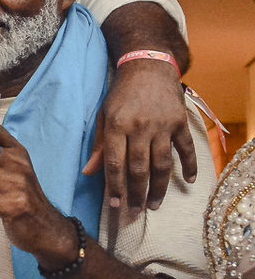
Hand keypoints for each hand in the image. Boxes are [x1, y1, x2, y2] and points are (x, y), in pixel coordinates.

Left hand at [82, 58, 195, 210]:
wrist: (148, 67)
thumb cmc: (121, 94)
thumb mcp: (103, 116)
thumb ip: (99, 146)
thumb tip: (88, 173)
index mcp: (117, 126)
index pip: (115, 164)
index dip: (114, 187)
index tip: (114, 205)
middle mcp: (140, 127)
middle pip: (139, 168)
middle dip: (136, 193)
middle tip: (135, 211)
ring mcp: (162, 125)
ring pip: (162, 164)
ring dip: (159, 188)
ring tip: (154, 205)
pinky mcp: (180, 122)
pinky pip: (186, 148)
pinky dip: (189, 165)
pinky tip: (187, 182)